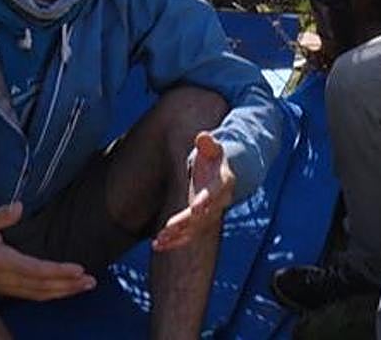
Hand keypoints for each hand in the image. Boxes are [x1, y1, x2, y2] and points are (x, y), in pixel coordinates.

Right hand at [0, 201, 95, 299]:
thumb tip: (18, 206)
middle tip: (90, 280)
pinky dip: (52, 294)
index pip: (33, 270)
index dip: (57, 271)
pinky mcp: (8, 288)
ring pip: (39, 293)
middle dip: (68, 285)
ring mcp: (6, 286)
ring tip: (86, 285)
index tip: (77, 269)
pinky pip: (33, 295)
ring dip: (64, 291)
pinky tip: (67, 290)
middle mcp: (4, 278)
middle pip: (41, 286)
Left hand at [152, 132, 234, 251]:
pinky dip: (173, 241)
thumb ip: (208, 143)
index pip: (215, 194)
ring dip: (177, 236)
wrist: (221, 174)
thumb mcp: (212, 148)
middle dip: (186, 223)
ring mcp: (208, 215)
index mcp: (223, 183)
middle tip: (169, 227)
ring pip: (194, 230)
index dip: (205, 201)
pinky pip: (187, 236)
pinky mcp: (198, 223)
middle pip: (203, 216)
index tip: (195, 208)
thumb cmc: (213, 158)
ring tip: (159, 240)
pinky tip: (157, 245)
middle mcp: (218, 203)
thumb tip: (202, 137)